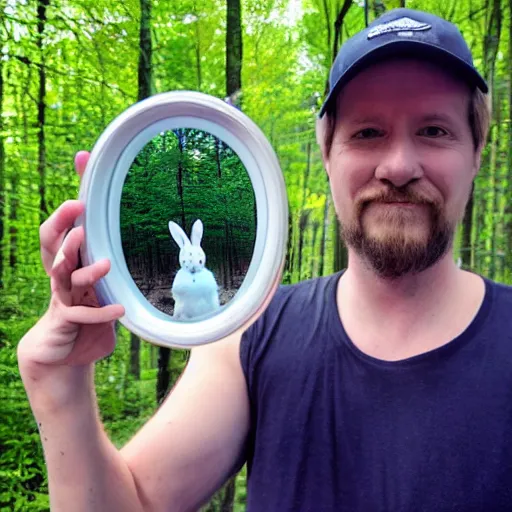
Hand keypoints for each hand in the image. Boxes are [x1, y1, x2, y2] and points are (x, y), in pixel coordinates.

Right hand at [18, 151, 124, 372]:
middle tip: (77, 207)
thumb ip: (110, 260)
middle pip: (53, 243)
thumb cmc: (86, 310)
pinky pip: (83, 313)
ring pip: (64, 275)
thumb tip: (142, 241)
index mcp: (68, 262)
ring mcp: (61, 297)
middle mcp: (61, 274)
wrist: (65, 353)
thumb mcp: (99, 284)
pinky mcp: (67, 320)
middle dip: (63, 224)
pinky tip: (120, 311)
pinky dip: (102, 312)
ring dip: (82, 266)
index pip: (62, 227)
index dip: (68, 203)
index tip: (81, 167)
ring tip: (103, 261)